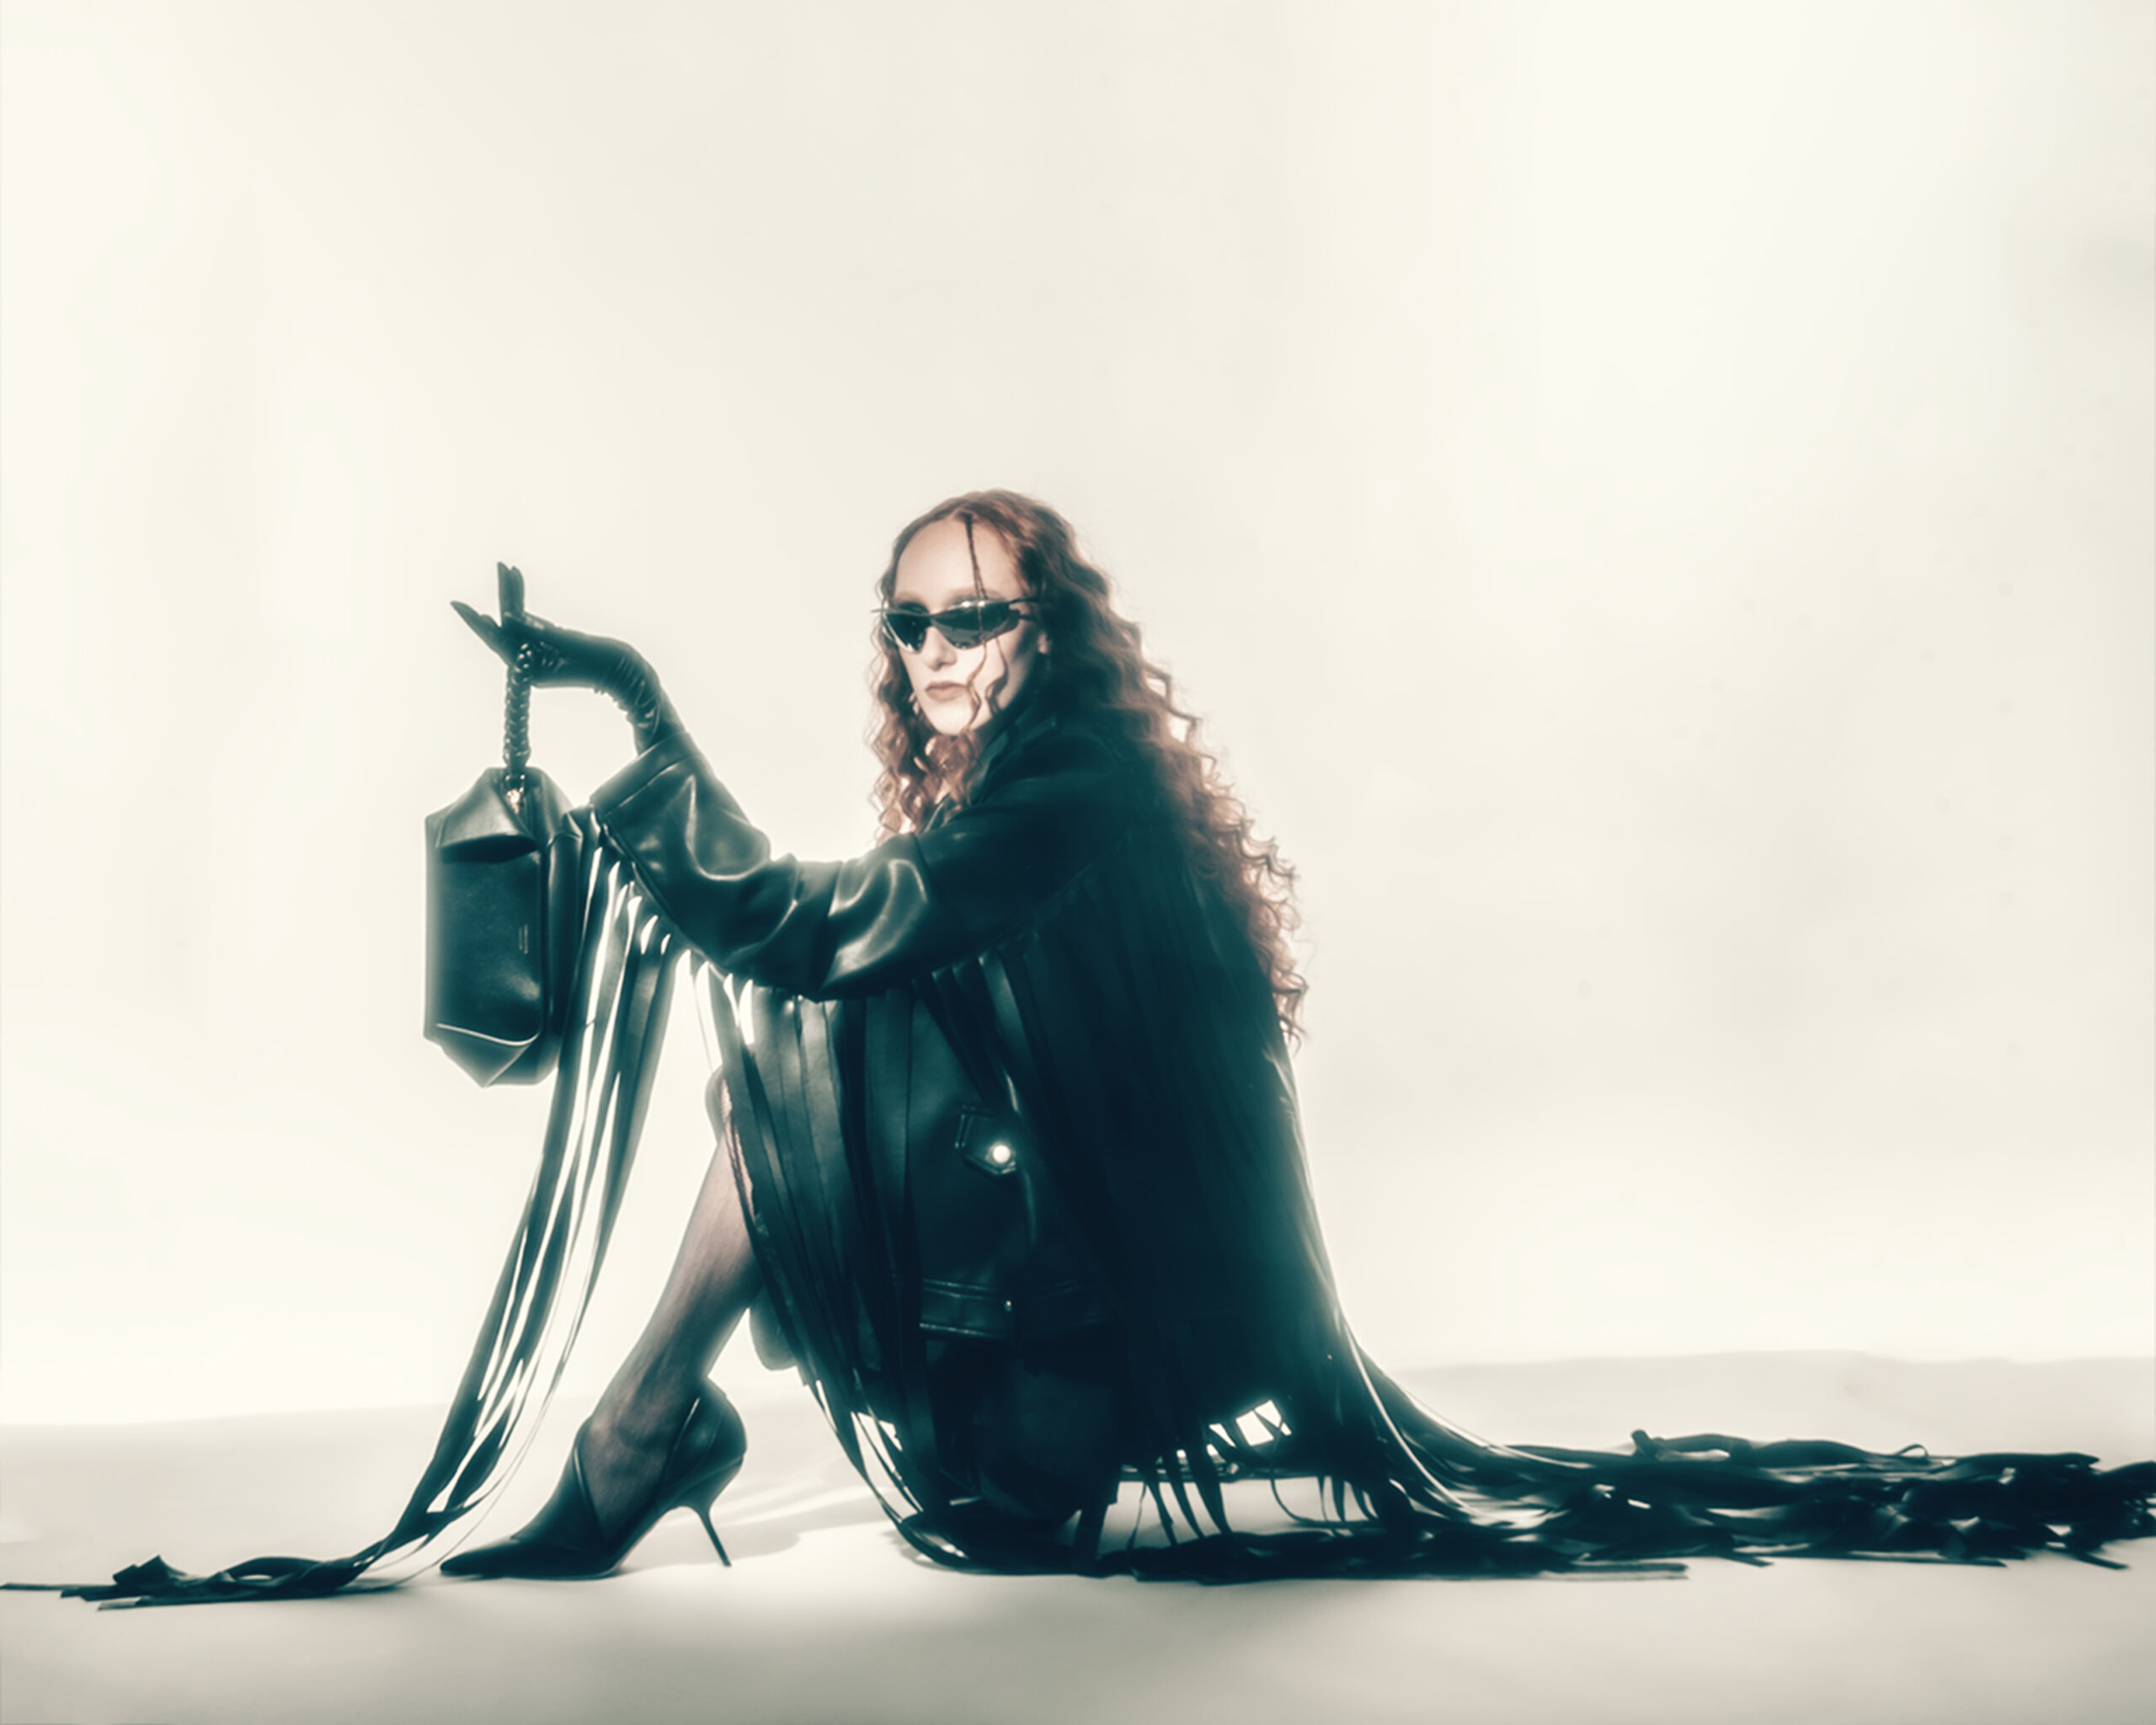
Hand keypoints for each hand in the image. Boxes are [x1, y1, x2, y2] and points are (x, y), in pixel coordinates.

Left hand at [454, 564, 682, 748]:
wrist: (629, 676)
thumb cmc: (603, 662)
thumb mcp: (570, 644)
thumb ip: (539, 632)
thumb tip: (508, 618)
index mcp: (530, 670)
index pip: (499, 640)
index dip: (477, 622)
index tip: (459, 604)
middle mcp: (531, 664)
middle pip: (507, 628)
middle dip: (502, 596)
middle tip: (496, 566)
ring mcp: (541, 656)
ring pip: (519, 623)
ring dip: (513, 595)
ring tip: (506, 567)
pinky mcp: (552, 648)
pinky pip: (533, 625)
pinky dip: (526, 606)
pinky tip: (516, 584)